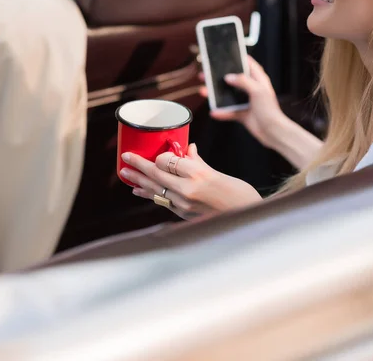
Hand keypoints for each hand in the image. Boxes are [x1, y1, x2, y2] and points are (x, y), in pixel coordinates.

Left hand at [119, 144, 261, 219]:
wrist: (247, 220)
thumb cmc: (238, 195)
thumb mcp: (218, 174)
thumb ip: (198, 162)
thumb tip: (187, 150)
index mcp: (198, 175)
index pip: (168, 162)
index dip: (159, 156)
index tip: (157, 153)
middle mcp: (188, 190)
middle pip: (156, 175)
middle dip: (138, 166)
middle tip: (125, 159)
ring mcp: (184, 205)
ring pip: (155, 190)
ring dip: (138, 181)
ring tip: (125, 175)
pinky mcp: (184, 215)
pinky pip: (162, 201)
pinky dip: (150, 194)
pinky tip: (140, 191)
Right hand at [199, 55, 288, 148]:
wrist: (272, 132)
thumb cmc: (270, 111)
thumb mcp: (258, 90)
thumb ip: (243, 81)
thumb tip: (229, 77)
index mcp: (258, 80)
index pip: (248, 64)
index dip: (238, 58)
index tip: (226, 54)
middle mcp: (251, 89)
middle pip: (233, 80)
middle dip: (219, 77)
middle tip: (207, 74)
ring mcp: (246, 101)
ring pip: (228, 95)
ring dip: (216, 95)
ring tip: (204, 91)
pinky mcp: (242, 113)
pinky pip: (228, 111)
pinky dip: (221, 112)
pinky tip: (214, 112)